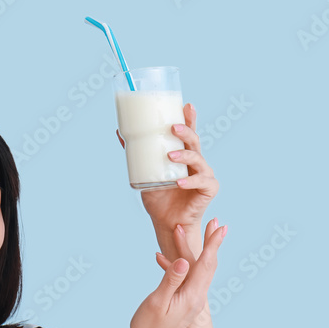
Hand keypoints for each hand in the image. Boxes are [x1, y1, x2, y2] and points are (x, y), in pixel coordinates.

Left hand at [117, 103, 219, 251]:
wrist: (166, 222)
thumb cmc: (158, 198)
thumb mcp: (143, 173)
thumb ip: (135, 154)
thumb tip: (119, 132)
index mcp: (184, 156)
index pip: (187, 134)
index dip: (189, 119)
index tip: (186, 105)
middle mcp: (196, 162)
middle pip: (195, 141)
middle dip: (186, 131)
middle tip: (173, 127)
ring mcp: (204, 175)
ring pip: (198, 159)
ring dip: (185, 155)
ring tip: (170, 155)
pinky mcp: (209, 189)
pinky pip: (201, 181)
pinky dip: (190, 181)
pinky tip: (179, 182)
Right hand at [128, 219, 225, 327]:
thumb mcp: (158, 302)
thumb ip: (171, 280)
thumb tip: (183, 261)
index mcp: (192, 295)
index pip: (206, 264)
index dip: (213, 244)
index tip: (220, 227)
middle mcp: (196, 297)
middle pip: (206, 265)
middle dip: (210, 243)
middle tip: (215, 222)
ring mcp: (191, 301)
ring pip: (196, 270)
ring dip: (192, 251)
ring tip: (183, 234)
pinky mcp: (184, 303)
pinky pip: (185, 279)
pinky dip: (176, 266)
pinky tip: (162, 258)